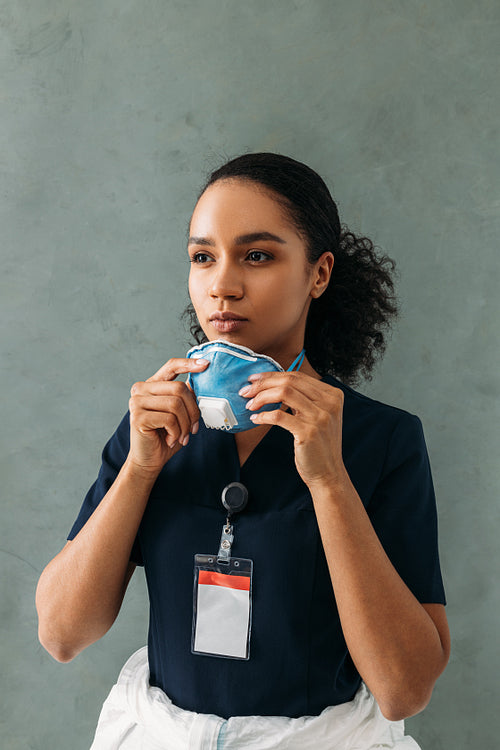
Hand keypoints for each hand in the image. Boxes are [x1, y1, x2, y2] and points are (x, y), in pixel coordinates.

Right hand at [127, 357, 208, 474]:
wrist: (150, 459)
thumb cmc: (166, 436)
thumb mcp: (180, 413)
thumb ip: (186, 396)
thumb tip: (199, 382)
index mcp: (152, 385)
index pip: (171, 366)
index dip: (189, 364)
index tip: (206, 364)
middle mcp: (141, 389)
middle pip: (179, 388)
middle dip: (193, 411)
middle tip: (193, 428)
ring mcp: (137, 402)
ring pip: (176, 404)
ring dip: (185, 424)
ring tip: (182, 436)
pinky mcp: (138, 417)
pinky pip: (169, 419)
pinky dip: (176, 432)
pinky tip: (171, 439)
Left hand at [239, 371, 346, 488]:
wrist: (328, 473)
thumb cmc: (318, 445)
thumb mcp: (318, 415)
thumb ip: (304, 399)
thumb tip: (272, 384)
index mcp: (332, 395)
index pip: (297, 376)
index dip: (272, 375)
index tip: (254, 379)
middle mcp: (329, 403)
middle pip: (290, 381)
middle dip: (263, 384)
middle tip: (246, 391)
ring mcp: (320, 417)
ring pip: (284, 393)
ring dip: (261, 397)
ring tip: (250, 404)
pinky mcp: (308, 432)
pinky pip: (279, 416)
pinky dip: (264, 415)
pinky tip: (256, 419)